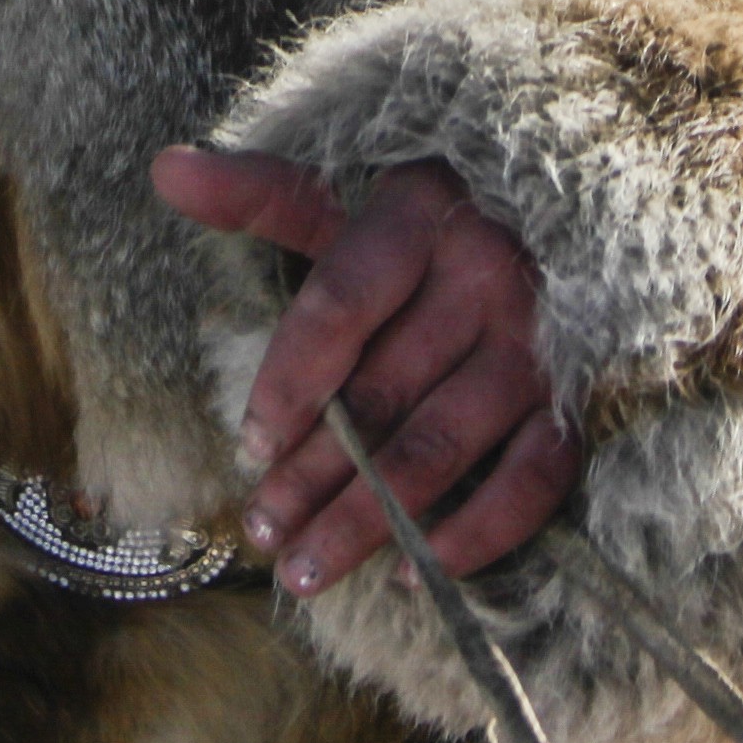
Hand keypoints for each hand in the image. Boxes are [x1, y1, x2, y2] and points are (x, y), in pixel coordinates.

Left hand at [153, 145, 578, 595]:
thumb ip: (261, 193)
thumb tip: (168, 169)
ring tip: (308, 570)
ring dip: (373, 520)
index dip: (291, 380)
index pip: (341, 304)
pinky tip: (417, 572)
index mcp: (420, 216)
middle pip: (383, 392)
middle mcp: (485, 277)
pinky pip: (532, 480)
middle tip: (262, 533)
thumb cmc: (424, 222)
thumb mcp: (348, 196)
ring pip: (442, 445)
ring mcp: (536, 345)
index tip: (249, 447)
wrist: (559, 215)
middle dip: (314, 473)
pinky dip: (477, 534)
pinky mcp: (575, 400)